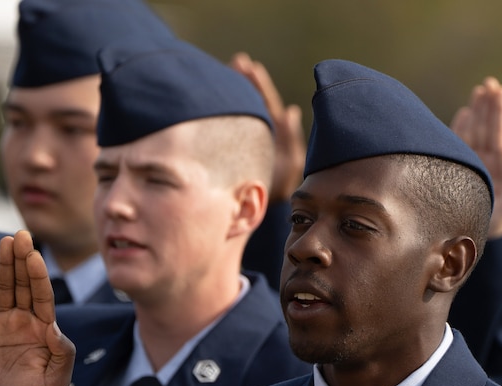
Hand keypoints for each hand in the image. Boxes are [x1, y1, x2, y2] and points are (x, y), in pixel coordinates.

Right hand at [0, 231, 75, 385]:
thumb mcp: (56, 382)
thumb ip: (63, 356)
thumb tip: (56, 330)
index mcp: (44, 330)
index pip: (42, 296)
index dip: (38, 275)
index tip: (35, 255)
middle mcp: (24, 321)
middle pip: (24, 285)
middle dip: (23, 260)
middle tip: (21, 235)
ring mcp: (2, 323)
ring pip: (4, 288)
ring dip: (5, 265)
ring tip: (5, 242)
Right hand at [231, 52, 304, 201]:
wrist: (258, 208)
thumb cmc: (278, 189)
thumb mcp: (292, 164)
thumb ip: (292, 138)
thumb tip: (291, 110)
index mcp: (275, 133)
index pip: (266, 102)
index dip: (258, 84)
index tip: (250, 64)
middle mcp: (260, 133)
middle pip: (252, 100)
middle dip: (245, 80)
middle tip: (237, 61)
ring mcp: (246, 138)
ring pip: (240, 109)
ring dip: (233, 89)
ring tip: (225, 69)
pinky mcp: (232, 146)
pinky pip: (228, 122)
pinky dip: (222, 109)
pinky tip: (210, 98)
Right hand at [451, 77, 501, 239]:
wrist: (472, 241)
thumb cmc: (492, 228)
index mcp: (500, 168)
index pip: (499, 134)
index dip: (498, 112)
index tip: (498, 91)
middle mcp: (487, 163)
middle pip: (488, 128)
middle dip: (488, 106)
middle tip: (489, 84)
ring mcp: (474, 164)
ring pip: (475, 131)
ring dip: (477, 111)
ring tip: (479, 91)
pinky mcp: (460, 168)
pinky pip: (461, 143)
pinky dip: (461, 127)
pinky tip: (464, 113)